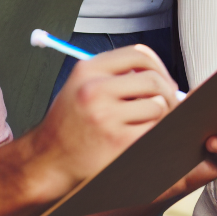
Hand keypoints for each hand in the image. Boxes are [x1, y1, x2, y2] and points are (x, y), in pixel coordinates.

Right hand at [28, 46, 179, 194]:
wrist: (48, 161)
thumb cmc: (68, 125)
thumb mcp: (80, 87)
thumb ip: (113, 75)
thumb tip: (158, 72)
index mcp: (87, 71)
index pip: (137, 54)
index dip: (157, 65)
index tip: (163, 78)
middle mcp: (95, 90)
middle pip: (153, 79)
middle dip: (167, 91)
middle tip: (168, 102)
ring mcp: (106, 116)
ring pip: (158, 105)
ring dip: (160, 115)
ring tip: (147, 121)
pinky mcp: (118, 141)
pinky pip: (154, 129)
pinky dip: (155, 132)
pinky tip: (143, 135)